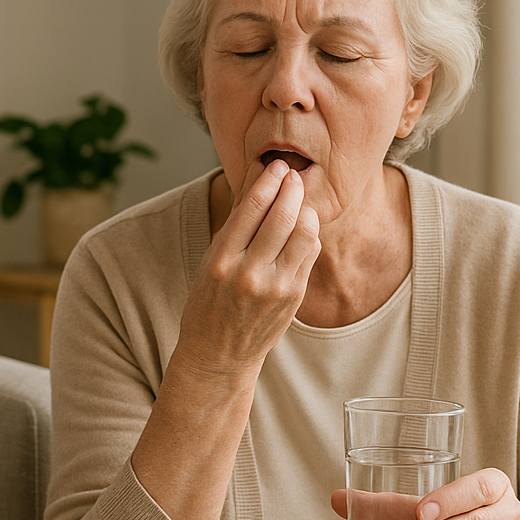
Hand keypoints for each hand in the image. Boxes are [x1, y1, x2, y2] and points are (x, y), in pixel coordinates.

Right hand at [170, 158, 320, 383]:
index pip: (251, 208)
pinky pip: (310, 253)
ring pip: (305, 232)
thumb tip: (257, 179)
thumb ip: (236, 222)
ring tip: (299, 202)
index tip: (277, 166)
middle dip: (293, 188)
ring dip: (305, 209)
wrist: (218, 353)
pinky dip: (309, 234)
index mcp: (220, 260)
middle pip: (283, 216)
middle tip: (294, 175)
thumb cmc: (209, 301)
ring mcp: (275, 287)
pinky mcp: (294, 296)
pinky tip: (300, 229)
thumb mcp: (210, 260)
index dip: (269, 181)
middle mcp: (249, 273)